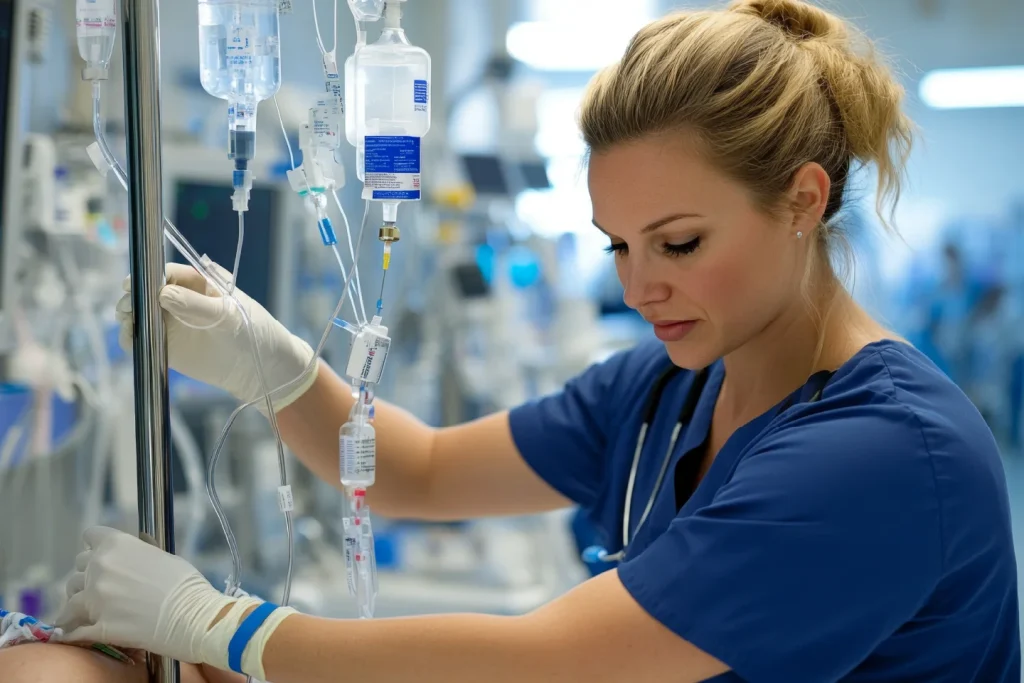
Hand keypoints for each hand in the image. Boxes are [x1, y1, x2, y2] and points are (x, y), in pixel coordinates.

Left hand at [56, 527, 233, 663]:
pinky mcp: (95, 627)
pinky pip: (72, 629)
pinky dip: (74, 630)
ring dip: (78, 602)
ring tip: (88, 610)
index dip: (97, 545)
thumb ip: (139, 552)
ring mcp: (94, 598)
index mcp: (116, 545)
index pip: (91, 535)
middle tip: (101, 584)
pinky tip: (78, 631)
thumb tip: (135, 550)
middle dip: (88, 573)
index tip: (101, 554)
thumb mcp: (164, 555)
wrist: (192, 617)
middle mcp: (99, 568)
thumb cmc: (186, 584)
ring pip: (70, 598)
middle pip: (78, 566)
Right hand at [116, 262, 315, 411]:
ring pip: (138, 313)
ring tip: (130, 321)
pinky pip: (140, 337)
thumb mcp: (228, 315)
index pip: (165, 272)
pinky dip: (131, 336)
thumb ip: (197, 305)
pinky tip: (132, 337)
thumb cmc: (251, 332)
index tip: (134, 283)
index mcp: (197, 281)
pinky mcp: (166, 344)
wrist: (260, 367)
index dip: (148, 276)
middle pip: (145, 291)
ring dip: (128, 314)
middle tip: (130, 306)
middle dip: (134, 295)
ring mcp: (170, 321)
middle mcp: (179, 298)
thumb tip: (163, 294)